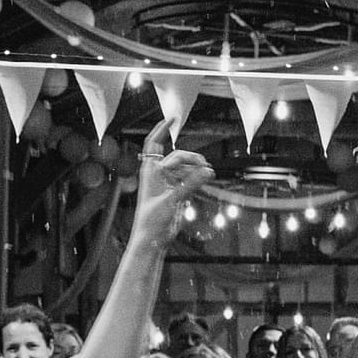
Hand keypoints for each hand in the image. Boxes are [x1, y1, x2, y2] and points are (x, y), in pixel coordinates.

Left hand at [132, 121, 214, 242]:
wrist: (152, 239)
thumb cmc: (152, 220)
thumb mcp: (172, 200)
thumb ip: (190, 184)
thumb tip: (207, 171)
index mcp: (150, 171)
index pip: (154, 143)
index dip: (162, 128)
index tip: (173, 118)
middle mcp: (158, 174)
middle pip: (177, 155)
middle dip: (190, 157)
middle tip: (204, 165)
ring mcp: (167, 182)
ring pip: (185, 167)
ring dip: (196, 168)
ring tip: (208, 173)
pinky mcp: (176, 192)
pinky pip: (189, 178)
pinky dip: (197, 177)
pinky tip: (206, 177)